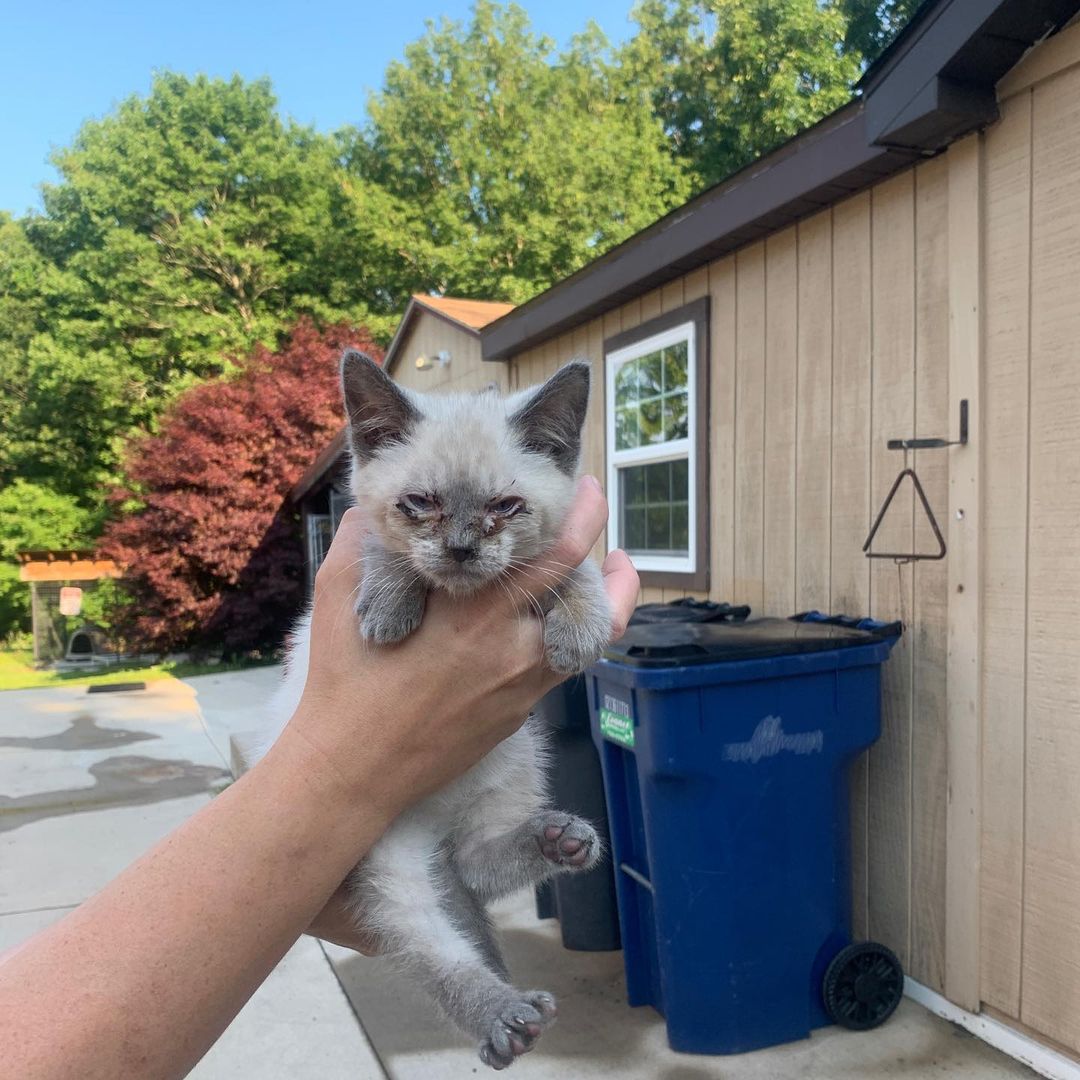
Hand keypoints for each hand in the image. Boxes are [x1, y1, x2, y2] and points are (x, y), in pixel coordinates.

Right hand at [279, 475, 638, 826]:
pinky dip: (568, 639)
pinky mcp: (518, 715)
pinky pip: (560, 668)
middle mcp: (512, 651)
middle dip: (617, 573)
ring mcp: (520, 689)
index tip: (589, 490)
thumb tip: (374, 509)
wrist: (352, 772)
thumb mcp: (337, 597)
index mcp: (474, 614)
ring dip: (605, 610)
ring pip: (589, 644)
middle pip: (596, 608)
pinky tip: (550, 624)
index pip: (556, 558)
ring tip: (608, 584)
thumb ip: (359, 540)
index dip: (584, 517)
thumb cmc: (342, 685)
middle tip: (615, 549)